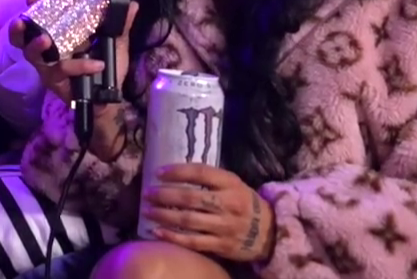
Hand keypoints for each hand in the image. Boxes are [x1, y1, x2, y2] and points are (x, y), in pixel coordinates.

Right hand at [11, 0, 134, 158]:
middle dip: (20, 27)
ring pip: (32, 55)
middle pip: (22, 37)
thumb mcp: (115, 44)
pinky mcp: (54, 82)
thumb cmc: (107, 69)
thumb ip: (121, 25)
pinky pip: (62, 71)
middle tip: (23, 20)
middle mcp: (48, 50)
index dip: (34, 5)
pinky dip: (80, 66)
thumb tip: (132, 4)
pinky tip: (97, 65)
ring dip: (36, 46)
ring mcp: (48, 67)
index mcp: (59, 35)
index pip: (41, 17)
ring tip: (45, 40)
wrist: (110, 99)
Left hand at [142, 164, 275, 263]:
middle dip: (165, 195)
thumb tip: (176, 172)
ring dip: (164, 216)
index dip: (177, 171)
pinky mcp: (221, 245)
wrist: (269, 233)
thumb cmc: (244, 203)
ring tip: (147, 211)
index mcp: (231, 184)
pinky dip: (173, 237)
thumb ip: (211, 179)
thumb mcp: (233, 184)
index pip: (200, 173)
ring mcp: (225, 226)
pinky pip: (193, 241)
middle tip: (147, 193)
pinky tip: (157, 232)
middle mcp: (228, 204)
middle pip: (191, 198)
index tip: (158, 172)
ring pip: (189, 220)